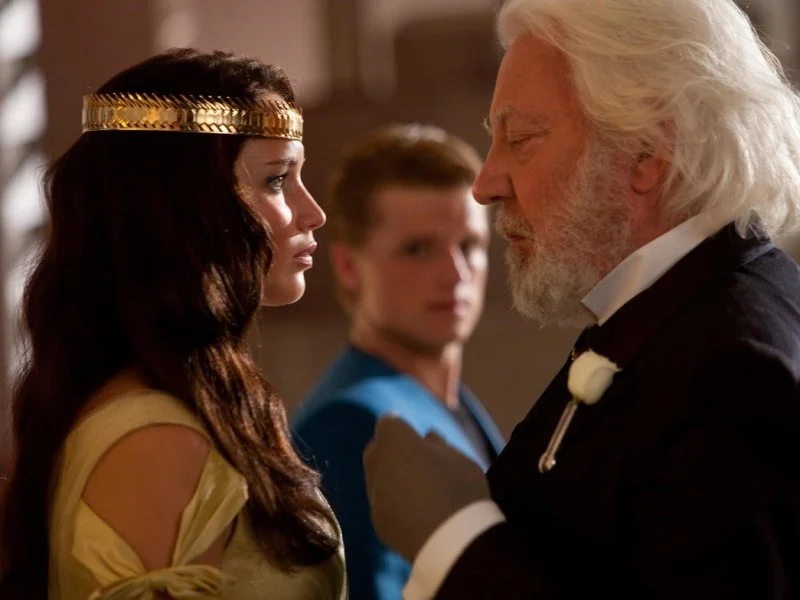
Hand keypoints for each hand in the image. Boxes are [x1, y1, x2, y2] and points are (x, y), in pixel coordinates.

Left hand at [363, 416, 489, 561]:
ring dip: (389, 477)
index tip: (415, 436)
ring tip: (415, 489)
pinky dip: (392, 502)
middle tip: (414, 461)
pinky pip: (380, 502)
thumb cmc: (460, 489)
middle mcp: (377, 464)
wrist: (453, 540)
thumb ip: (437, 444)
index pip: (387, 422)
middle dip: (390, 451)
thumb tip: (427, 438)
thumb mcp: (459, 458)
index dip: (401, 428)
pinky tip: (411, 511)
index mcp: (396, 442)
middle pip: (375, 449)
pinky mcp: (377, 520)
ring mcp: (374, 494)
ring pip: (375, 477)